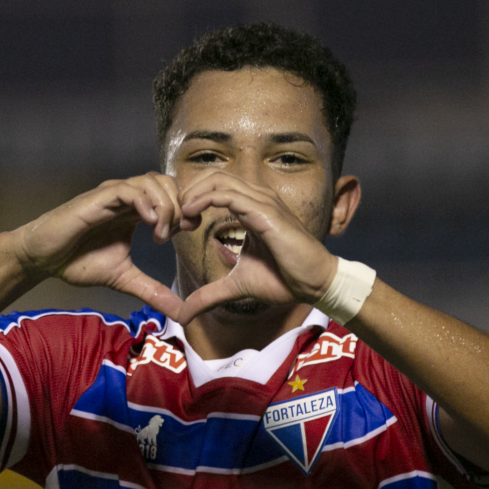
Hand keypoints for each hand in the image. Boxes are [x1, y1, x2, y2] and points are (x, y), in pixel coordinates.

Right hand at [13, 173, 192, 318]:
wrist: (44, 259)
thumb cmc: (78, 261)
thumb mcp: (124, 279)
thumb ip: (153, 291)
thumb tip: (181, 312)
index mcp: (136, 212)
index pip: (173, 196)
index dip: (187, 210)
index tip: (190, 233)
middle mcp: (128, 198)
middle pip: (169, 183)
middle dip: (180, 207)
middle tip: (176, 234)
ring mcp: (114, 195)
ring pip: (153, 182)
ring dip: (166, 208)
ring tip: (160, 235)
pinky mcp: (99, 198)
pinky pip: (130, 189)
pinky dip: (146, 203)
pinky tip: (149, 225)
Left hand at [174, 171, 337, 322]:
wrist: (315, 284)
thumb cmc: (284, 280)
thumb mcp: (236, 286)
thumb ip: (210, 294)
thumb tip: (185, 313)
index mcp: (251, 208)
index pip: (215, 186)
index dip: (191, 199)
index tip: (178, 225)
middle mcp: (257, 198)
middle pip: (213, 175)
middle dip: (187, 191)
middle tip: (174, 218)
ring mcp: (262, 202)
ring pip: (218, 180)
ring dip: (192, 195)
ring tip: (180, 217)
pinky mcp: (265, 212)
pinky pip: (228, 195)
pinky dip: (204, 200)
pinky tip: (191, 215)